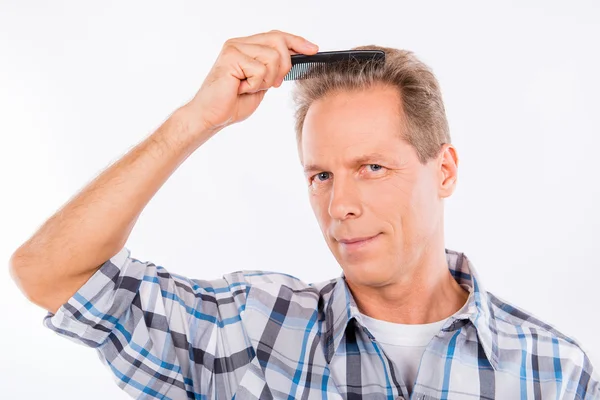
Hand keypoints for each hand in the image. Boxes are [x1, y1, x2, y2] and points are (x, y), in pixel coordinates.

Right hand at [186, 30, 318, 133]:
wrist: (211, 116)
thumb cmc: (233, 103)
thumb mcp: (262, 83)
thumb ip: (274, 69)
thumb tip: (296, 58)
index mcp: (246, 47)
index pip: (277, 36)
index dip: (297, 41)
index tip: (313, 49)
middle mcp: (239, 43)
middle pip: (279, 42)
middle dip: (283, 66)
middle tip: (273, 84)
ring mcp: (234, 48)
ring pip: (273, 57)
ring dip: (266, 80)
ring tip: (249, 87)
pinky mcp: (231, 57)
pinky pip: (260, 70)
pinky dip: (255, 85)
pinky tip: (240, 89)